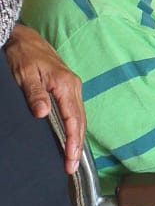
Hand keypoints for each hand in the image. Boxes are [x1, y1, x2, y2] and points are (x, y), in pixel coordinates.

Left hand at [5, 25, 84, 173]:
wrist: (24, 38)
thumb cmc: (24, 54)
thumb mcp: (25, 74)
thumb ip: (34, 94)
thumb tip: (42, 114)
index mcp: (65, 84)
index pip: (73, 119)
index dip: (72, 141)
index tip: (70, 158)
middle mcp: (73, 86)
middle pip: (80, 121)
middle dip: (77, 146)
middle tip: (71, 167)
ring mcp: (71, 87)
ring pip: (79, 117)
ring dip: (76, 138)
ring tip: (71, 159)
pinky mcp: (67, 87)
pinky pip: (74, 111)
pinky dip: (74, 128)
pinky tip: (70, 138)